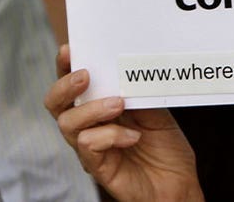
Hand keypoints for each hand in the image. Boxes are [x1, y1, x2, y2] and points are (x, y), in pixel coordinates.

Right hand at [45, 45, 203, 201]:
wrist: (178, 184)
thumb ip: (136, 91)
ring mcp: (90, 147)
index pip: (73, 85)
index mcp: (99, 107)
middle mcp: (89, 126)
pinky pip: (88, 145)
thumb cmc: (166, 148)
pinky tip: (134, 136)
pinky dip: (111, 135)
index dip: (65, 66)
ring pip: (67, 123)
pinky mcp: (97, 167)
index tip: (69, 49)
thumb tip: (124, 68)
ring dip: (93, 109)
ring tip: (119, 104)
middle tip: (86, 76)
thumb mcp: (155, 110)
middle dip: (64, 85)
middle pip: (55, 104)